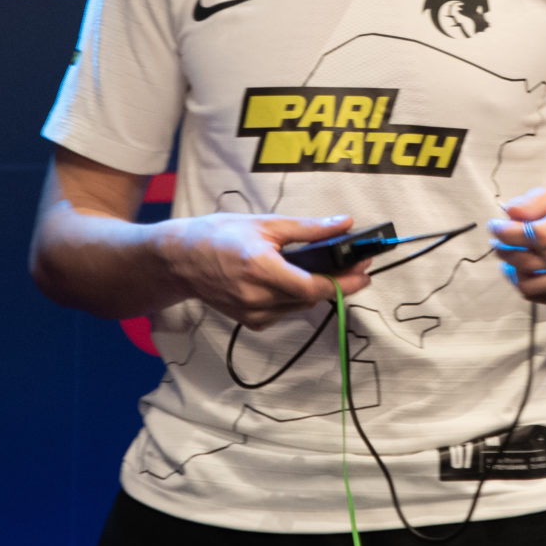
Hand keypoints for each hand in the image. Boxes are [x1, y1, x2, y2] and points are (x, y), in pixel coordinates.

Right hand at [155, 212, 371, 329]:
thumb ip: (308, 228)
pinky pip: (284, 312)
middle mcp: (257, 297)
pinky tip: (294, 282)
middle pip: (311, 298)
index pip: (312, 286)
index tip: (365, 272)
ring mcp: (252, 313)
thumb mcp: (265, 223)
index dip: (343, 282)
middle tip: (355, 266)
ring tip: (330, 270)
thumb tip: (343, 224)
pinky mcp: (250, 321)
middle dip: (338, 283)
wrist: (180, 260)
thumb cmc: (219, 235)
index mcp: (260, 269)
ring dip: (318, 291)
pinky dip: (295, 298)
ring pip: (300, 307)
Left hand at [485, 189, 545, 308]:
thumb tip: (508, 214)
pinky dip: (528, 288)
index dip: (507, 233)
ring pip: (531, 286)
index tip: (495, 227)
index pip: (536, 236)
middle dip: (504, 252)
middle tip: (499, 244)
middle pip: (529, 262)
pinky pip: (542, 299)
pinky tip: (526, 273)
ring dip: (513, 272)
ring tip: (510, 260)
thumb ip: (531, 203)